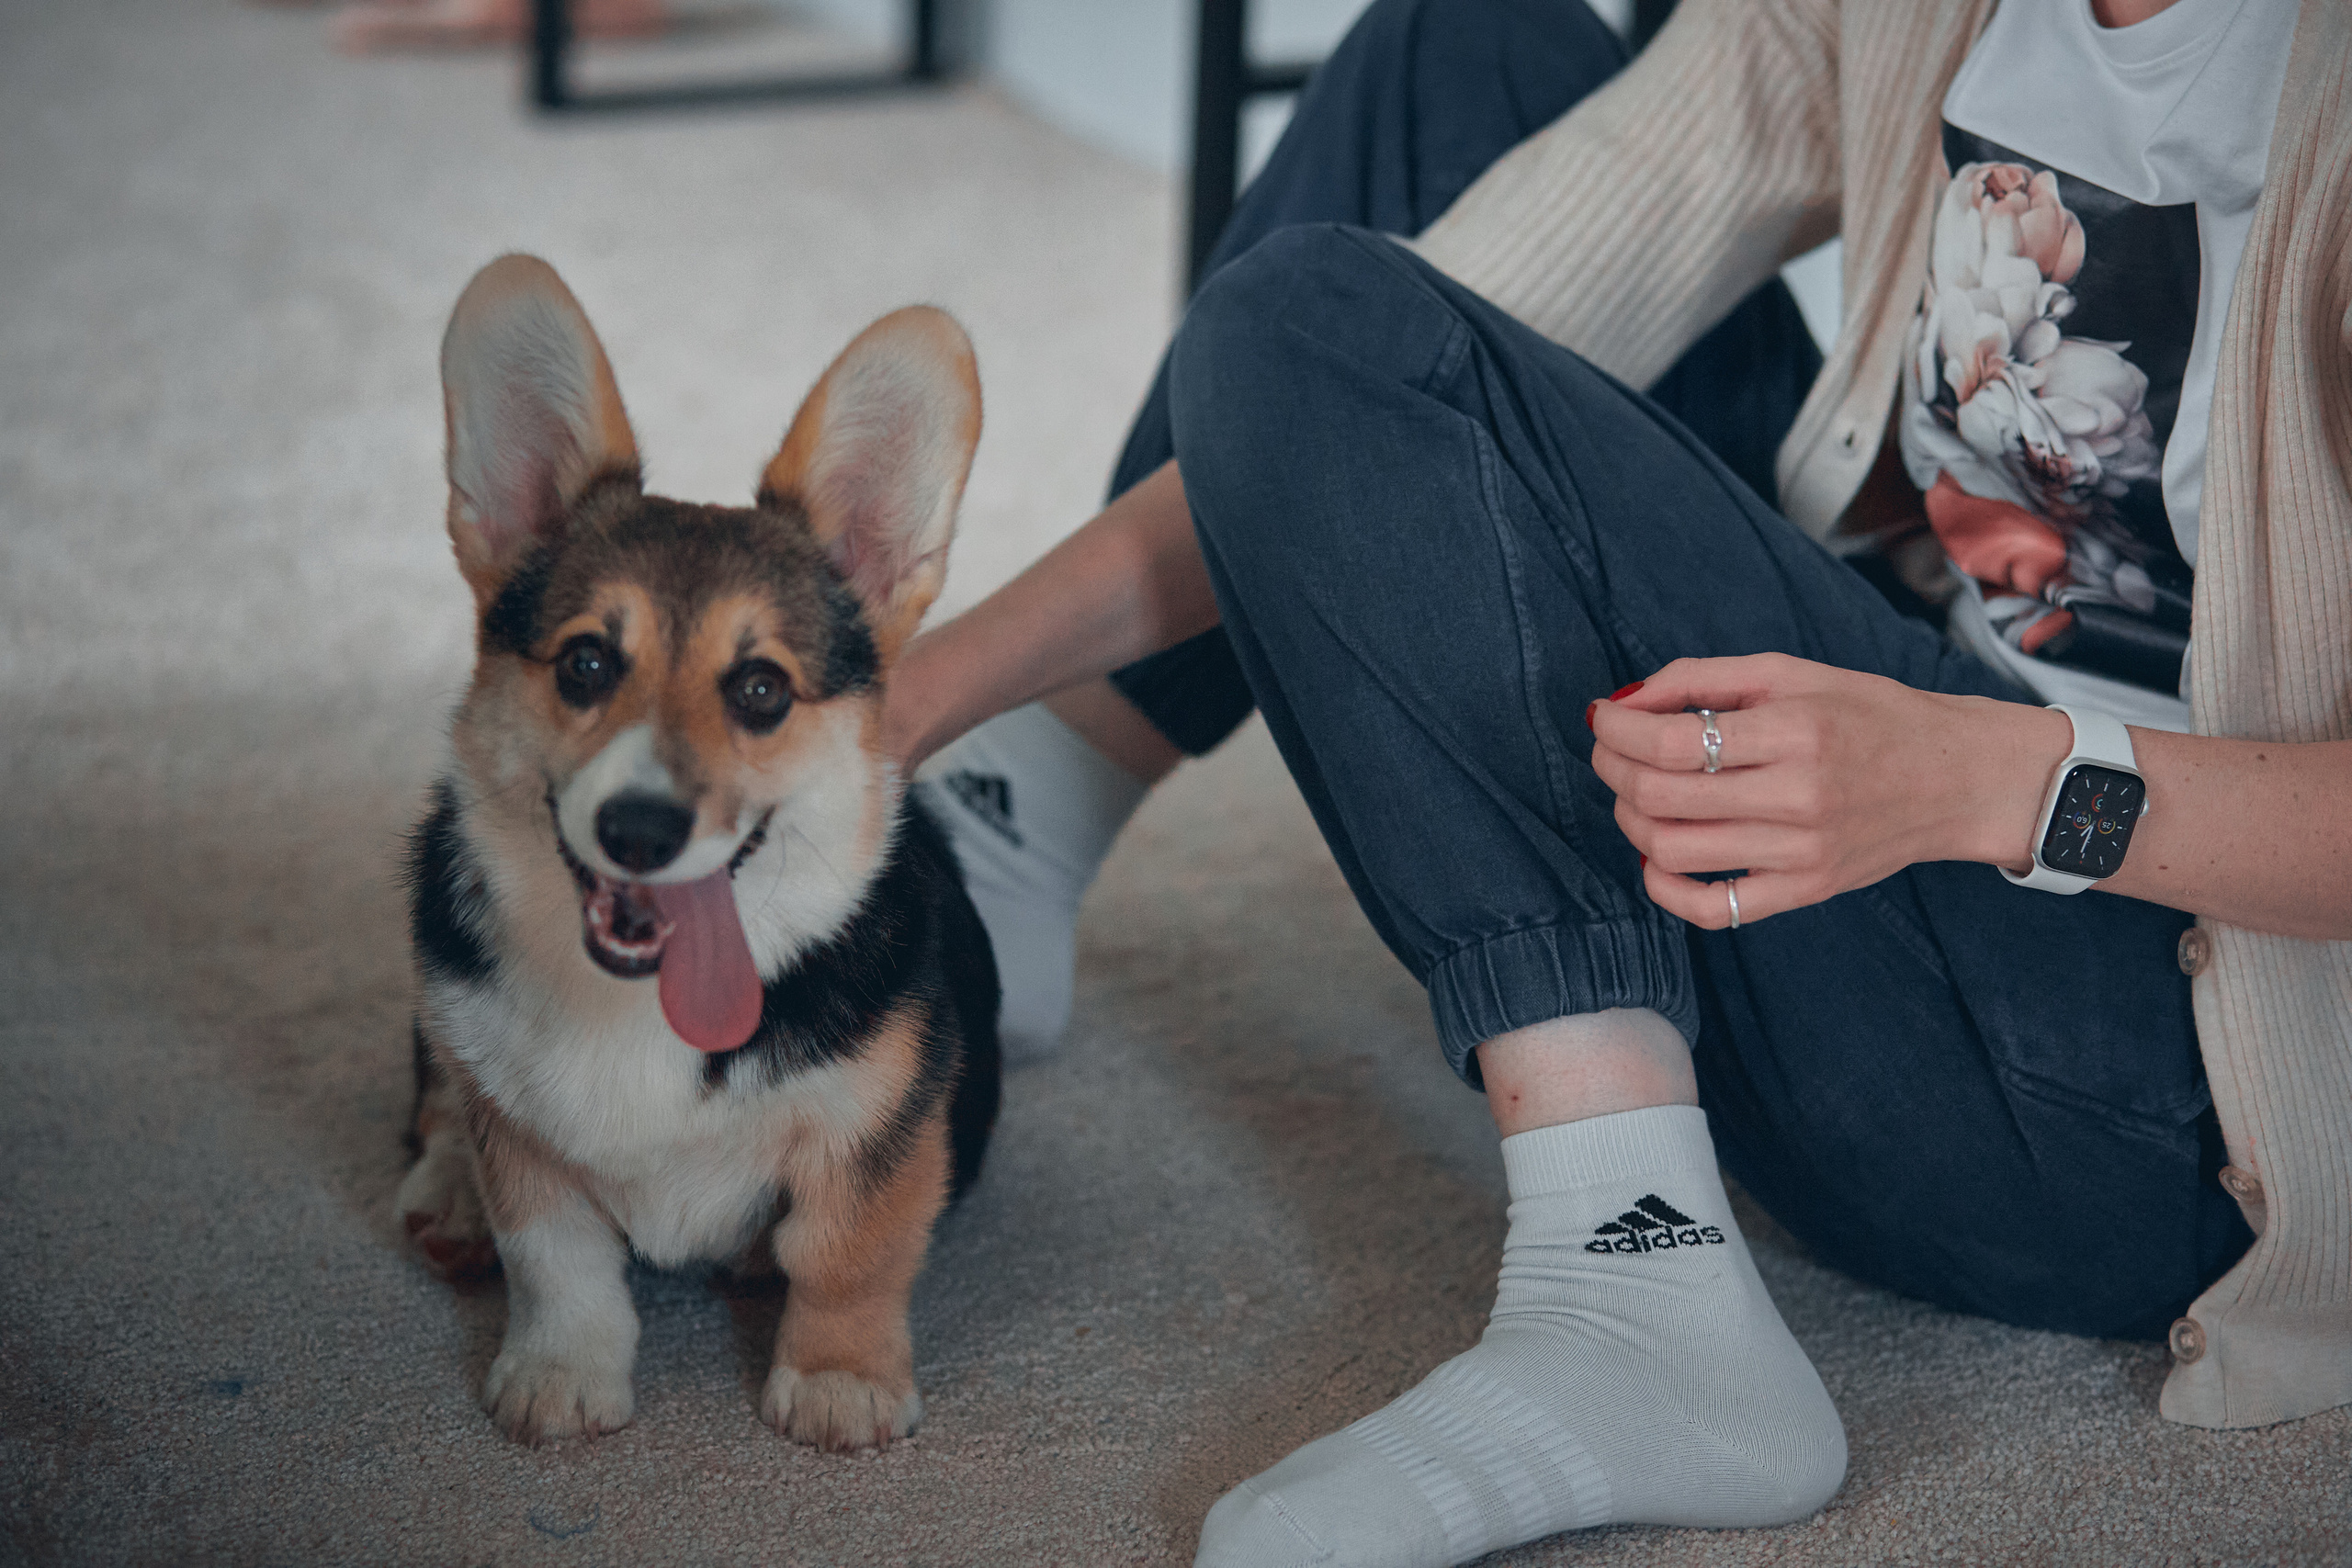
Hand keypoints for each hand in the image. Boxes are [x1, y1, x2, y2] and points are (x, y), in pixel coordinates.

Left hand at [1586, 653, 2068, 928]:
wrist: (1955, 778)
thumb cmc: (1868, 715)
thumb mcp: (1791, 673)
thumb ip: (1703, 678)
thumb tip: (1626, 701)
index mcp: (1795, 730)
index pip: (1672, 742)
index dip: (1617, 730)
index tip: (1601, 717)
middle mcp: (1797, 795)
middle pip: (1661, 797)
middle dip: (1613, 769)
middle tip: (1609, 751)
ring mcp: (1800, 852)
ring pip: (1673, 850)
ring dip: (1629, 820)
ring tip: (1633, 794)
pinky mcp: (1805, 890)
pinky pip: (1712, 908)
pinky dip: (1663, 887)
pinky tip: (1656, 857)